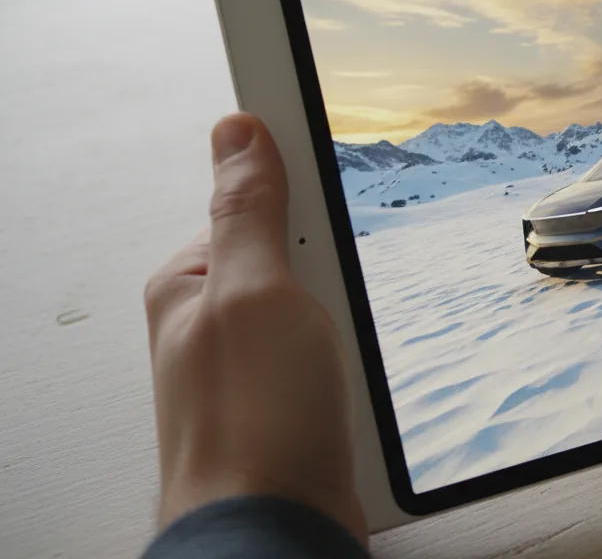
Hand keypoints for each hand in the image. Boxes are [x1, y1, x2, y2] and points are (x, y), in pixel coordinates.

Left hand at [144, 114, 366, 541]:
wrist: (278, 533)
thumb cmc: (248, 428)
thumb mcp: (253, 291)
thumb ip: (249, 211)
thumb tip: (238, 132)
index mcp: (192, 284)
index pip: (252, 198)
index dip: (296, 185)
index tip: (331, 164)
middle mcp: (221, 322)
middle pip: (304, 255)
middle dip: (334, 274)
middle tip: (327, 308)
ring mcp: (260, 365)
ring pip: (333, 309)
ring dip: (353, 328)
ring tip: (337, 364)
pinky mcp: (297, 402)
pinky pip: (343, 356)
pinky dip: (359, 364)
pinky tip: (351, 388)